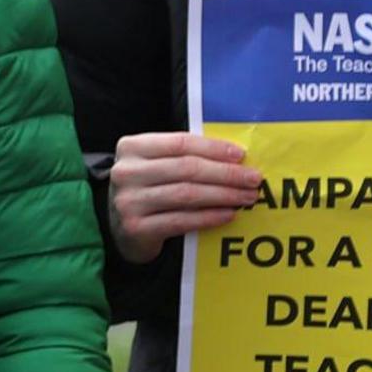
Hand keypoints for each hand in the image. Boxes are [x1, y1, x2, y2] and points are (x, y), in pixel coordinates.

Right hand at [107, 132, 259, 263]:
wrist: (119, 228)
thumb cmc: (147, 189)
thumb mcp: (156, 165)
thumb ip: (184, 156)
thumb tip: (234, 157)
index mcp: (132, 147)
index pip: (180, 143)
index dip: (213, 149)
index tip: (241, 155)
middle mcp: (126, 172)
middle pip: (186, 169)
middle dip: (225, 174)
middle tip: (253, 179)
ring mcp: (129, 201)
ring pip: (186, 194)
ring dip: (223, 195)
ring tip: (246, 198)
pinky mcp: (136, 228)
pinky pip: (181, 220)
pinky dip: (208, 217)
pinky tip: (228, 215)